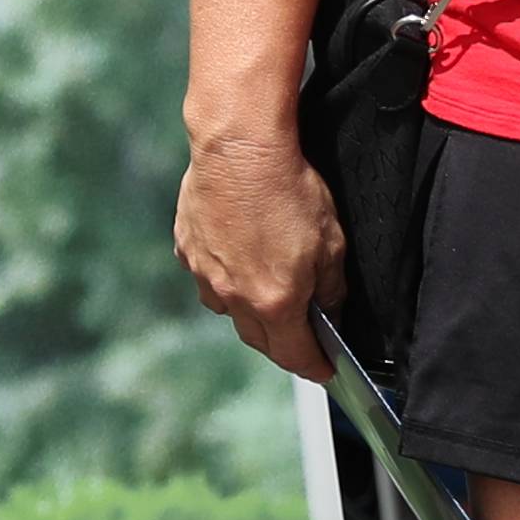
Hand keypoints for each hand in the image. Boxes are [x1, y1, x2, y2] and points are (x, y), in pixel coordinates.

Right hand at [174, 120, 348, 381]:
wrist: (239, 148)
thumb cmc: (288, 189)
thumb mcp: (331, 242)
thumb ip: (331, 286)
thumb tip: (330, 309)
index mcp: (275, 301)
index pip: (295, 355)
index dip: (314, 367)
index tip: (324, 371)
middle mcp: (234, 297)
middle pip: (259, 340)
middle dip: (282, 344)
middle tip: (300, 336)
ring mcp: (206, 275)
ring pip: (229, 311)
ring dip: (249, 311)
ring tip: (265, 290)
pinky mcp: (187, 250)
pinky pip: (208, 278)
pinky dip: (225, 278)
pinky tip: (238, 256)